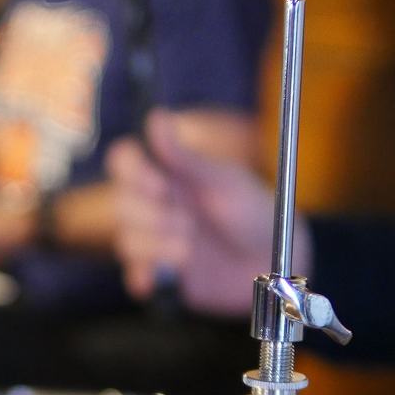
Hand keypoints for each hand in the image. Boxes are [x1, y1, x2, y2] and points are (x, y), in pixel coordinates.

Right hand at [106, 110, 308, 316]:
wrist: (274, 260)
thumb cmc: (253, 211)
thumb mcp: (222, 181)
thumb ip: (184, 156)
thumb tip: (155, 116)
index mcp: (166, 176)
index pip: (124, 164)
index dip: (133, 174)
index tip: (160, 185)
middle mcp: (155, 207)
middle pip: (121, 205)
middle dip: (151, 216)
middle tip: (187, 222)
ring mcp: (156, 241)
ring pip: (126, 241)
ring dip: (154, 246)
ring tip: (188, 249)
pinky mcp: (162, 276)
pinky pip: (136, 278)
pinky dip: (144, 277)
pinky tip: (161, 277)